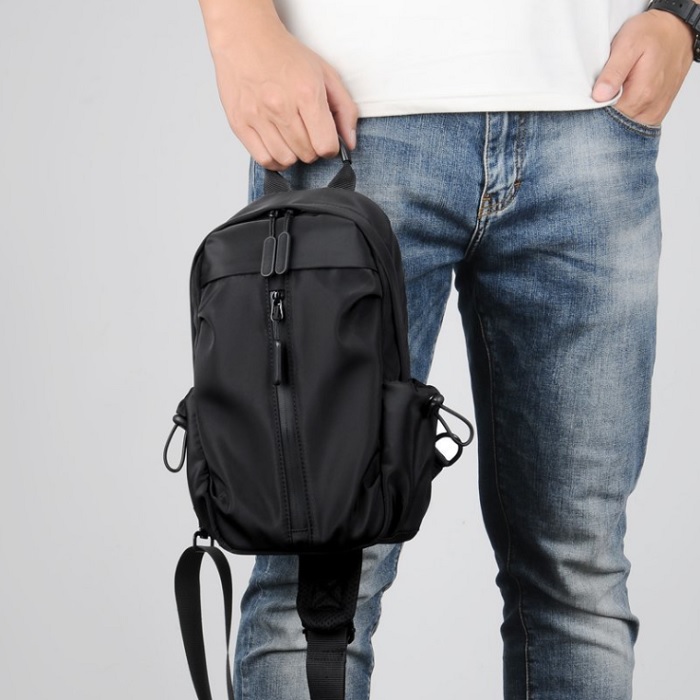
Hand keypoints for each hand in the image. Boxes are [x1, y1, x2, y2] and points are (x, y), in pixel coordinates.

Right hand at [205, 10, 357, 169]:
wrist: (245, 37)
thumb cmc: (285, 55)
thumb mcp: (325, 74)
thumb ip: (345, 109)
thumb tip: (350, 142)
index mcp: (306, 93)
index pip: (325, 145)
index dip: (330, 147)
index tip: (325, 138)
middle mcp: (281, 106)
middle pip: (307, 154)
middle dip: (312, 148)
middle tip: (306, 132)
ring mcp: (257, 116)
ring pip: (286, 160)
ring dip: (293, 154)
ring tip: (291, 137)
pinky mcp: (239, 123)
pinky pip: (264, 159)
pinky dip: (274, 159)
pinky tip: (277, 145)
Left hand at [592, 9, 694, 125]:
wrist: (677, 30)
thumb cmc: (652, 34)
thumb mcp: (628, 45)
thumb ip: (613, 72)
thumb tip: (599, 96)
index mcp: (641, 94)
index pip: (606, 119)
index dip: (593, 110)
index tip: (590, 97)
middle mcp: (649, 108)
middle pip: (615, 125)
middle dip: (603, 114)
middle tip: (602, 91)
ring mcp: (654, 112)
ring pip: (625, 126)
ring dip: (614, 115)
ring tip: (614, 92)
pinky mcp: (656, 112)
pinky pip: (635, 123)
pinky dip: (625, 115)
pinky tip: (622, 100)